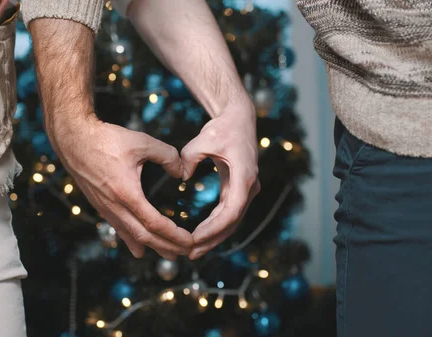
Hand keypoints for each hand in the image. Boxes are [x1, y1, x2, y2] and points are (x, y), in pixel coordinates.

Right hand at [47, 116, 193, 259]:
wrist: (74, 140)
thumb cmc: (106, 140)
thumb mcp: (141, 142)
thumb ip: (166, 155)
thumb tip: (181, 171)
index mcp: (126, 193)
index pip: (154, 223)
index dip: (174, 235)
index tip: (189, 241)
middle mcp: (115, 206)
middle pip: (144, 236)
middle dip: (167, 247)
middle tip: (186, 253)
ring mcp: (106, 208)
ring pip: (131, 235)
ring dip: (153, 247)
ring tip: (170, 255)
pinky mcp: (100, 205)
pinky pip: (119, 229)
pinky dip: (132, 241)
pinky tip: (139, 248)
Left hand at [181, 101, 260, 259]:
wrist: (238, 119)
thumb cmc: (222, 128)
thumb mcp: (203, 140)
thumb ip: (189, 157)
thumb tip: (181, 176)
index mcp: (244, 177)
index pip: (231, 211)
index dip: (214, 228)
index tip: (195, 238)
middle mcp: (249, 187)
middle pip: (232, 222)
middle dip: (212, 240)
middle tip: (191, 254)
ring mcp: (246, 190)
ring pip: (231, 221)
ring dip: (214, 237)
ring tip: (193, 251)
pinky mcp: (239, 190)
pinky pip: (228, 213)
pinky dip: (215, 226)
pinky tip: (200, 236)